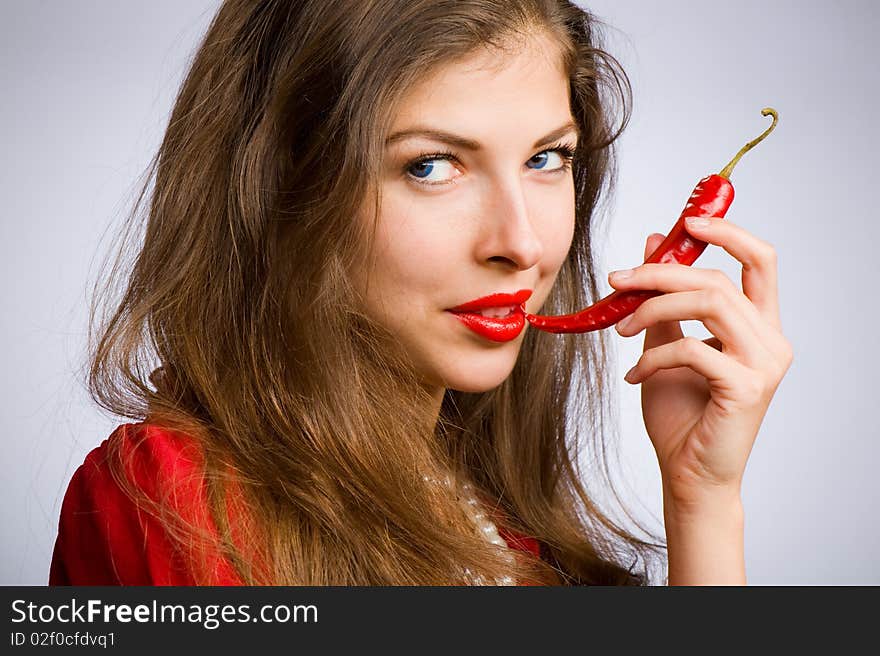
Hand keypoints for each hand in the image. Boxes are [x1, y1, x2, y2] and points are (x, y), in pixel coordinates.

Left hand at [608, 217, 792, 508]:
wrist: (688, 474)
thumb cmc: (681, 414)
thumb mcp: (666, 344)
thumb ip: (665, 298)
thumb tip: (655, 241)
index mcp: (758, 326)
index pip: (760, 261)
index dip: (728, 233)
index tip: (687, 219)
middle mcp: (771, 340)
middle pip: (719, 280)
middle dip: (660, 274)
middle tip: (617, 282)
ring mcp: (764, 364)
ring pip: (710, 304)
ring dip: (653, 309)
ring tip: (618, 330)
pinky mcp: (747, 387)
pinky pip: (693, 349)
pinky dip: (652, 357)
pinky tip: (633, 375)